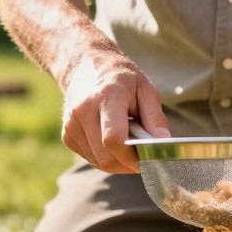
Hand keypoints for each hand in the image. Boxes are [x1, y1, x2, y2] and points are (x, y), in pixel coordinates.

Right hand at [59, 48, 170, 173]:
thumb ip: (155, 118)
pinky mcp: (67, 136)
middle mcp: (83, 111)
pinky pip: (91, 159)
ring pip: (99, 162)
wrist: (86, 67)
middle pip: (106, 157)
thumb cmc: (121, 79)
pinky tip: (113, 143)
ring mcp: (71, 125)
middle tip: (142, 158)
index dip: (132, 157)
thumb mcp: (145, 89)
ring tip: (129, 146)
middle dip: (127, 164)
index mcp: (106, 97)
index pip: (113, 139)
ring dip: (118, 163)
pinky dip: (106, 158)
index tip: (147, 159)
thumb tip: (164, 144)